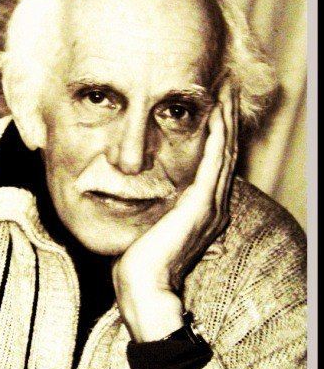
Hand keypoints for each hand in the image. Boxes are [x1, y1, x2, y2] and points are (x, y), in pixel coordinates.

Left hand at [112, 82, 238, 341]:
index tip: (214, 100)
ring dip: (226, 117)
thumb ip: (158, 203)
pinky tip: (217, 114)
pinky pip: (214, 163)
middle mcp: (214, 203)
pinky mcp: (200, 206)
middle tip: (226, 83)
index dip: (218, 128)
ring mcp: (210, 205)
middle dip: (227, 114)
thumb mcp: (152, 221)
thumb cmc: (141, 256)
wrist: (142, 285)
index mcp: (204, 206)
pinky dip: (217, 137)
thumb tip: (144, 187)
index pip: (216, 159)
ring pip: (224, 150)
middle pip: (226, 149)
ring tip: (225, 89)